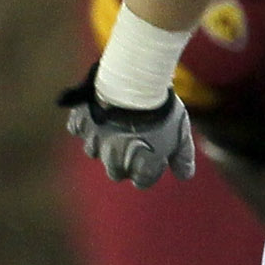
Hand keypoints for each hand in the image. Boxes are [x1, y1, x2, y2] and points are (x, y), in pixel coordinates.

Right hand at [58, 73, 195, 186]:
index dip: (149, 167)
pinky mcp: (81, 126)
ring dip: (105, 141)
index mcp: (140, 169)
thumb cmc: (161, 110)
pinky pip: (79, 130)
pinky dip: (87, 123)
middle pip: (116, 172)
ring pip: (96, 151)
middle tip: (134, 136)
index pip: (142, 181)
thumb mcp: (181, 133)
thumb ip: (182, 158)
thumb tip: (184, 175)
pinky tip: (99, 110)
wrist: (134, 82)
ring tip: (117, 120)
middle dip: (125, 159)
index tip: (153, 152)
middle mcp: (115, 162)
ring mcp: (95, 144)